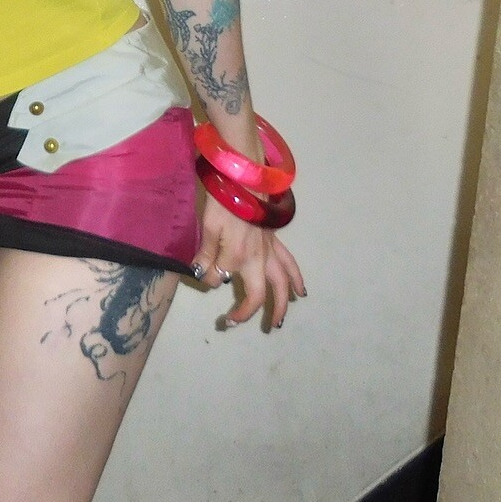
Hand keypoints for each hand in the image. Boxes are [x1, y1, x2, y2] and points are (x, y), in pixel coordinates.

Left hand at [191, 194, 305, 328]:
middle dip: (246, 312)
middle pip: (258, 295)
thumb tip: (202, 274)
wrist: (246, 179)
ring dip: (281, 304)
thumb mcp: (208, 225)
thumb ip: (206, 253)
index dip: (206, 279)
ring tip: (278, 321)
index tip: (200, 273)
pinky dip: (296, 278)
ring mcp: (269, 252)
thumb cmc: (224, 200)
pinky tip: (301, 290)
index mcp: (236, 256)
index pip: (218, 279)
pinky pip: (290, 264)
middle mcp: (256, 259)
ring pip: (280, 284)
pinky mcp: (276, 242)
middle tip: (234, 322)